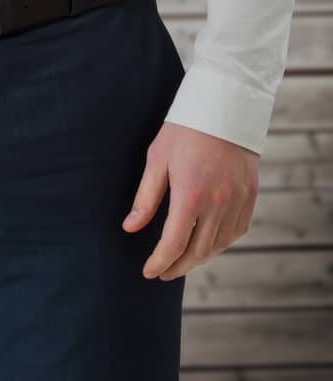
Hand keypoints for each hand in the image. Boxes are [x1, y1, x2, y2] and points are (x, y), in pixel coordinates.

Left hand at [122, 120, 258, 279]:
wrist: (225, 107)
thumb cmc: (184, 130)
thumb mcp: (157, 159)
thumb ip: (145, 198)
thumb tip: (130, 228)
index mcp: (190, 195)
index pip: (174, 243)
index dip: (160, 262)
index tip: (149, 272)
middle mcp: (218, 204)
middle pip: (198, 252)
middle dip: (178, 267)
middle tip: (162, 273)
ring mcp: (237, 202)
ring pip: (218, 245)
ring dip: (198, 258)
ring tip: (181, 260)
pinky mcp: (250, 197)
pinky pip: (236, 232)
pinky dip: (220, 243)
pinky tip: (207, 243)